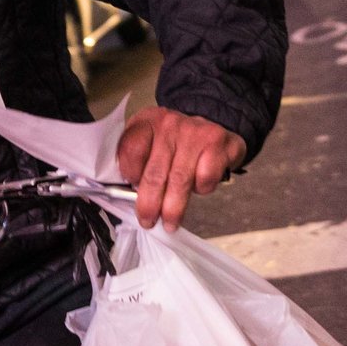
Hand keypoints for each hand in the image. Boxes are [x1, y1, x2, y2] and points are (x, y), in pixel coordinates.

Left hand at [115, 106, 245, 231]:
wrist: (213, 130)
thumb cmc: (176, 144)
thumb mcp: (151, 144)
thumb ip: (138, 163)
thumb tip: (129, 197)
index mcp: (147, 122)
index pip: (131, 149)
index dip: (130, 174)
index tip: (131, 190)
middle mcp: (169, 123)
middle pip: (155, 172)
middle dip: (150, 204)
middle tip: (148, 222)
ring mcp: (194, 131)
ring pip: (180, 180)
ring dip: (174, 208)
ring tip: (170, 223)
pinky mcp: (217, 142)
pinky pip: (205, 177)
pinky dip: (202, 189)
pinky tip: (199, 186)